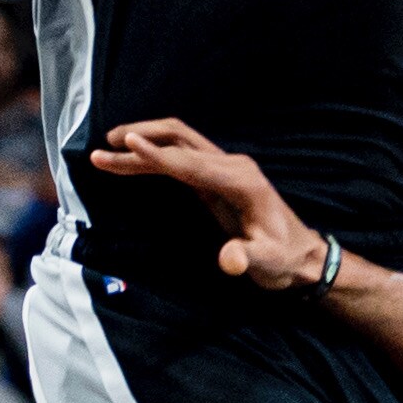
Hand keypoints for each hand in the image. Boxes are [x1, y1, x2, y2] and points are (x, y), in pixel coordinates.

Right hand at [89, 118, 329, 288]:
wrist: (300, 254)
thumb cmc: (283, 260)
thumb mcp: (268, 264)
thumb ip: (247, 259)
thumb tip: (228, 260)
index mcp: (240, 181)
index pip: (189, 162)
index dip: (156, 153)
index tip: (126, 143)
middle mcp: (232, 166)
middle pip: (180, 139)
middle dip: (141, 140)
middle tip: (102, 148)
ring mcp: (225, 167)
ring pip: (179, 141)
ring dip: (145, 139)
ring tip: (108, 146)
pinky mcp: (217, 176)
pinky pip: (182, 156)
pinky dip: (155, 153)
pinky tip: (134, 158)